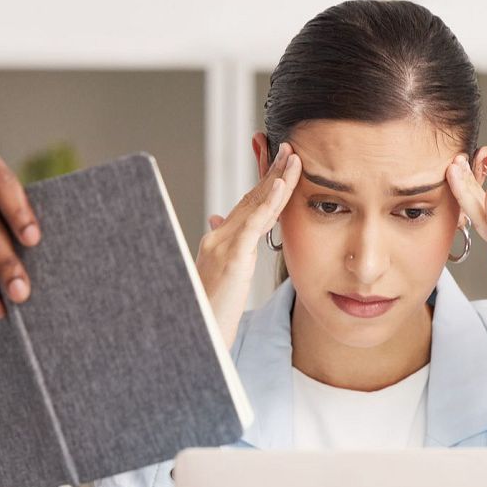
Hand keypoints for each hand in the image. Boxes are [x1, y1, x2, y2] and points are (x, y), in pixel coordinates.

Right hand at [196, 142, 301, 347]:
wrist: (193, 337)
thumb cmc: (209, 312)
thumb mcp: (219, 276)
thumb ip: (225, 247)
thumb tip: (216, 218)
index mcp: (220, 241)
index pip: (247, 205)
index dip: (265, 183)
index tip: (281, 163)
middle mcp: (218, 237)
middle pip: (251, 199)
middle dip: (273, 172)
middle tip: (291, 149)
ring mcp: (223, 245)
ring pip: (254, 205)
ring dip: (276, 179)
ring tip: (293, 158)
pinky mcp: (231, 258)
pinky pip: (254, 225)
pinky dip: (269, 202)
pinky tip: (282, 185)